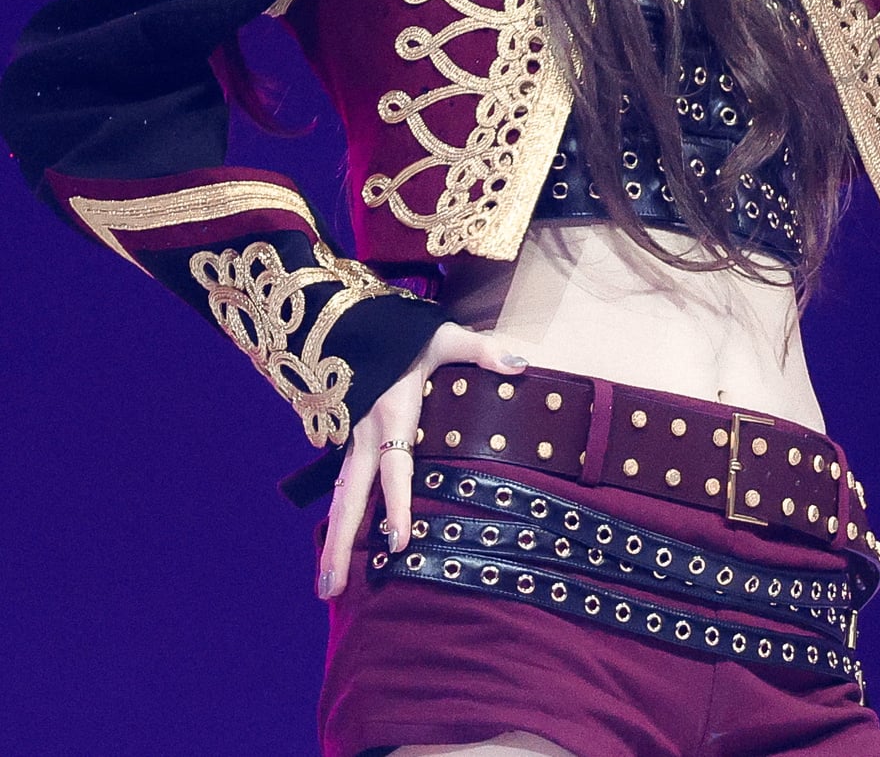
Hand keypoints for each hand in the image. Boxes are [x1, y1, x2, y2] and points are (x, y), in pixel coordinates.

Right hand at [316, 320, 528, 599]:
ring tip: (327, 589)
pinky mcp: (349, 443)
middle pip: (351, 498)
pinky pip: (343, 487)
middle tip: (332, 592)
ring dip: (332, 542)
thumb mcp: (443, 337)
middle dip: (340, 545)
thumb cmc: (405, 333)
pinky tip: (335, 553)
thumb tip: (520, 364)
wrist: (353, 320)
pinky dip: (338, 521)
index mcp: (393, 415)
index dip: (397, 506)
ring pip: (341, 498)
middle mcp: (366, 434)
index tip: (399, 545)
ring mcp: (352, 441)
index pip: (395, 469)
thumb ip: (480, 351)